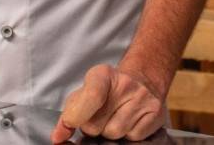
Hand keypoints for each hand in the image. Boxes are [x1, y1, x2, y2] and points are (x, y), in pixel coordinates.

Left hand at [51, 64, 166, 142]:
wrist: (142, 81)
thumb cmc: (108, 91)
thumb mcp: (84, 94)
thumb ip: (69, 115)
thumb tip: (58, 137)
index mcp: (102, 75)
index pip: (91, 97)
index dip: (76, 116)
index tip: (70, 124)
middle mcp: (126, 84)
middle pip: (97, 125)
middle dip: (93, 127)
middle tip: (100, 116)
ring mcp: (143, 98)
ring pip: (114, 134)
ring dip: (110, 132)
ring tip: (114, 118)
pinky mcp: (156, 113)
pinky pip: (133, 138)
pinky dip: (128, 135)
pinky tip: (129, 122)